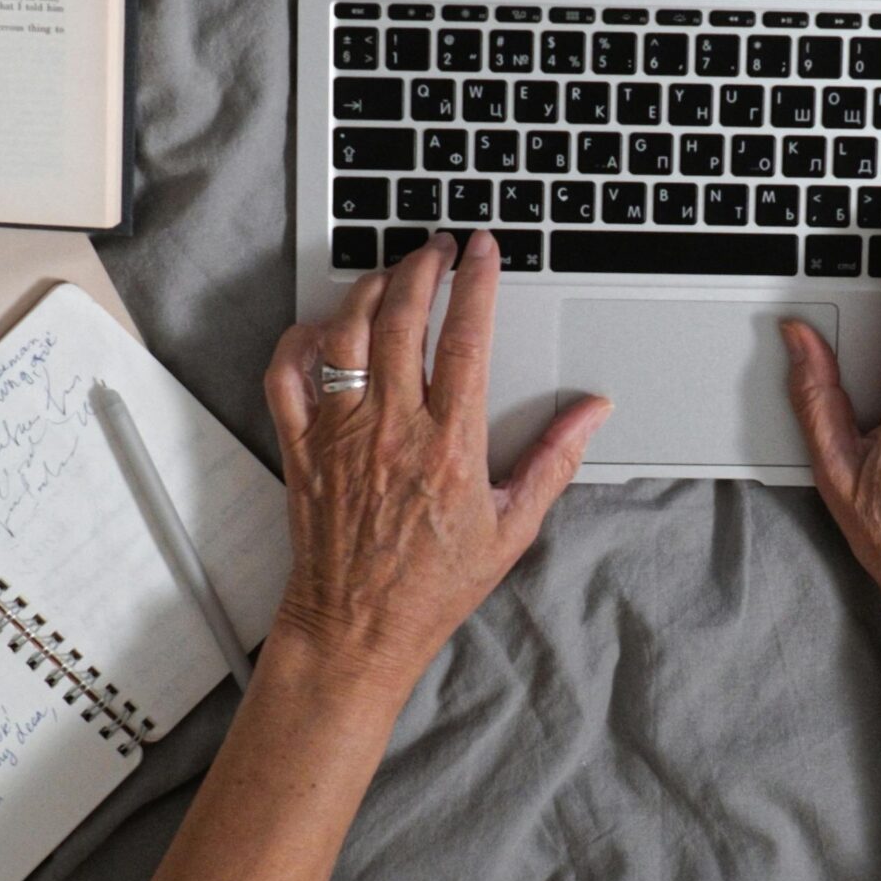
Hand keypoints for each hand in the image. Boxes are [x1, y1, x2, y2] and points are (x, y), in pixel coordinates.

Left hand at [266, 230, 609, 700]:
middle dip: (422, 266)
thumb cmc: (432, 586)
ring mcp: (340, 434)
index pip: (466, 337)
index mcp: (448, 443)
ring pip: (346, 333)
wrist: (356, 632)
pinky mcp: (301, 448)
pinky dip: (300, 340)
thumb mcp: (512, 527)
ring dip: (368, 289)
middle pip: (401, 317)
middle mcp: (390, 428)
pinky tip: (323, 327)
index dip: (477, 282)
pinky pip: (287, 376)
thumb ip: (555, 460)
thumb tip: (593, 411)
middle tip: (438, 247)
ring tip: (391, 273)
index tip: (484, 249)